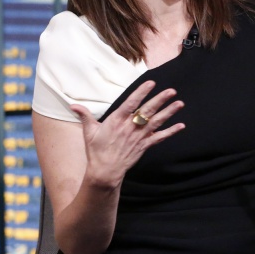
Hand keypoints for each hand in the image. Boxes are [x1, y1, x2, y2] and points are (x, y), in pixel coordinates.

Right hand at [70, 80, 184, 189]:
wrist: (104, 171)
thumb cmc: (96, 150)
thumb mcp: (88, 132)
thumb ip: (84, 116)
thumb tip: (73, 104)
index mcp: (116, 120)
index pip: (131, 103)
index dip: (141, 92)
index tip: (151, 83)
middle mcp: (129, 127)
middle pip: (147, 110)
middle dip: (160, 100)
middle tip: (172, 91)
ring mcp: (138, 136)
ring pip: (156, 122)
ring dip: (169, 112)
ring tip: (180, 103)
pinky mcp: (144, 145)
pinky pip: (160, 137)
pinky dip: (171, 131)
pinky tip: (181, 126)